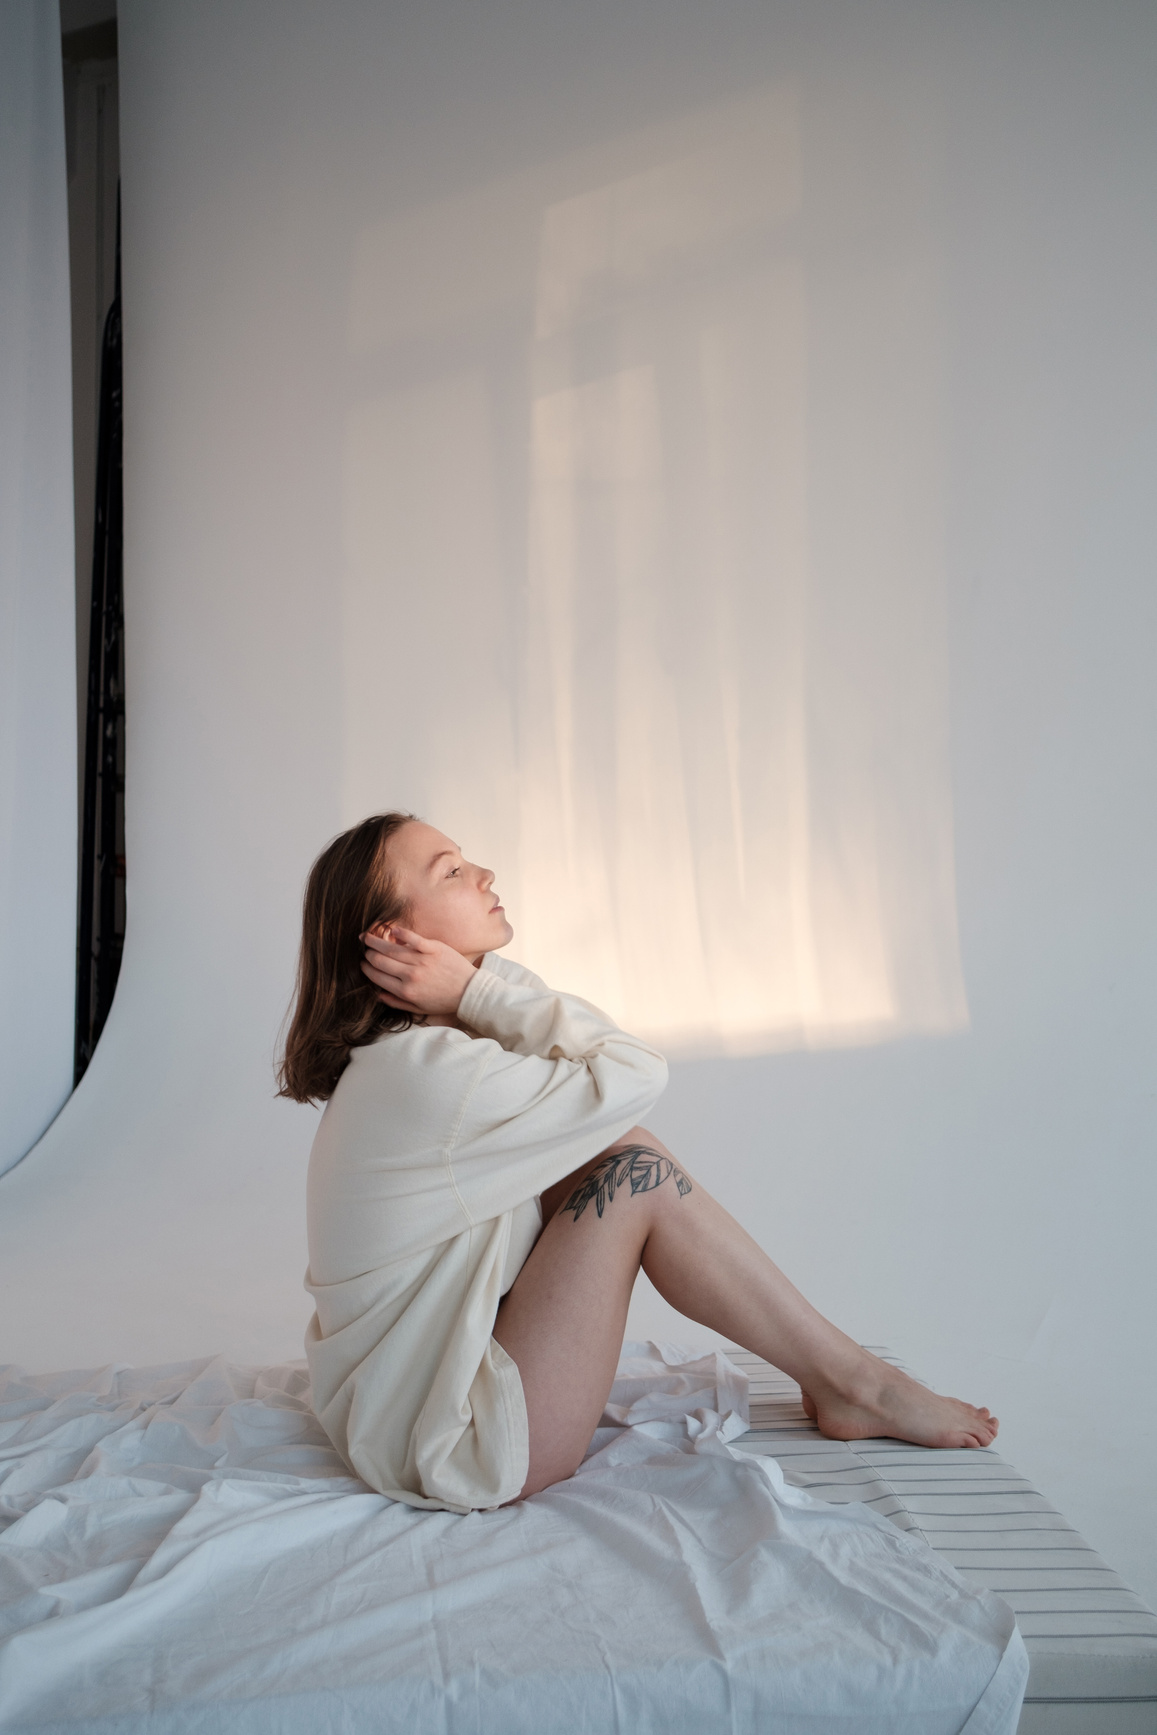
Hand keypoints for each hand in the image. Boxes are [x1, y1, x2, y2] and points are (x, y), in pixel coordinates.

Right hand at [360, 925, 476, 1014]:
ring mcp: (422, 960)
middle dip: (368, 954)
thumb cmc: (443, 1001)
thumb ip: (396, 1002)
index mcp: (405, 990)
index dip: (366, 968)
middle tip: (364, 950)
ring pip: (392, 948)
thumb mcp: (418, 1008)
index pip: (377, 976)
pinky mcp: (434, 948)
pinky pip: (413, 938)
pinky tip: (391, 929)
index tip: (362, 963)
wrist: (469, 992)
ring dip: (376, 941)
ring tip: (367, 937)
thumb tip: (377, 994)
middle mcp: (411, 975)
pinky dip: (401, 933)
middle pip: (380, 960)